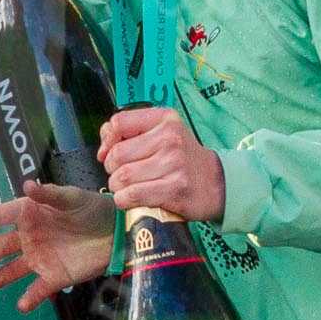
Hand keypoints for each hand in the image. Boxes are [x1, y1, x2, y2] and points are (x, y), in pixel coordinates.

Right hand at [0, 181, 116, 313]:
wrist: (116, 232)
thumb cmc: (91, 209)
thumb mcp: (71, 197)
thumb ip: (49, 194)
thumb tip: (27, 185)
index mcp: (30, 214)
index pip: (4, 215)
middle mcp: (30, 237)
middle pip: (4, 245)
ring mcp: (40, 258)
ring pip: (15, 269)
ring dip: (3, 275)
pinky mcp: (54, 277)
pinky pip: (38, 290)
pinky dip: (29, 299)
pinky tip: (22, 305)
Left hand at [99, 107, 226, 222]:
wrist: (217, 183)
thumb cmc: (182, 159)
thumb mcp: (162, 133)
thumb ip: (129, 131)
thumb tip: (103, 146)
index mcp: (164, 119)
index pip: (118, 123)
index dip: (107, 140)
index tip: (109, 152)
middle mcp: (170, 138)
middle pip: (117, 154)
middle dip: (112, 168)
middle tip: (122, 174)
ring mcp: (173, 164)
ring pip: (122, 177)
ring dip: (117, 187)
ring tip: (128, 187)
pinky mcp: (174, 189)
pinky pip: (132, 195)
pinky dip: (124, 200)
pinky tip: (131, 199)